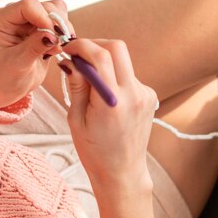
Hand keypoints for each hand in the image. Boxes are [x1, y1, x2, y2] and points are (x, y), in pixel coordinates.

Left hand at [0, 0, 75, 109]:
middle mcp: (15, 15)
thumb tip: (53, 36)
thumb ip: (35, 47)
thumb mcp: (18, 64)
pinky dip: (63, 34)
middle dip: (57, 23)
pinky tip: (56, 49)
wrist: (7, 87)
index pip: (28, 6)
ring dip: (62, 27)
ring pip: (55, 10)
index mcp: (2, 19)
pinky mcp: (41, 28)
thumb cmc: (5, 77)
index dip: (44, 17)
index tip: (53, 36)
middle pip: (44, 6)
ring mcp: (29, 20)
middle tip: (64, 42)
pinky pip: (59, 22)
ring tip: (59, 46)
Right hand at [64, 39, 157, 192]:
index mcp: (112, 102)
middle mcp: (133, 95)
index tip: (68, 48)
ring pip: (123, 61)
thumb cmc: (95, 151)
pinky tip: (105, 96)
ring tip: (89, 82)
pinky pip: (129, 76)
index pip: (101, 56)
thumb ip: (76, 85)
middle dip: (95, 45)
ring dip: (104, 62)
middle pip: (117, 48)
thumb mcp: (76, 119)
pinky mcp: (149, 97)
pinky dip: (114, 77)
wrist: (122, 172)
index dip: (81, 45)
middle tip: (79, 56)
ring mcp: (145, 95)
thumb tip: (71, 60)